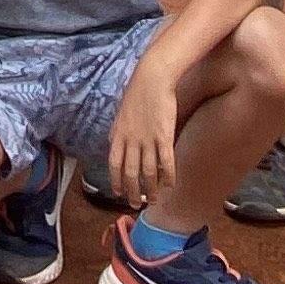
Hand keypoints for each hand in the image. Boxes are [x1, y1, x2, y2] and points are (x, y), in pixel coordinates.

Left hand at [106, 53, 181, 213]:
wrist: (151, 78)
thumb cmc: (137, 93)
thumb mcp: (121, 114)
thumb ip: (118, 132)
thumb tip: (113, 143)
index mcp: (118, 135)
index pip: (114, 165)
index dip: (116, 180)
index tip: (118, 192)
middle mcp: (131, 141)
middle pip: (130, 173)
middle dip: (133, 192)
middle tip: (135, 204)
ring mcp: (147, 140)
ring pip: (148, 173)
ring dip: (151, 189)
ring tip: (154, 200)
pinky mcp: (164, 137)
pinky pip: (166, 163)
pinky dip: (168, 176)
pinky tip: (171, 185)